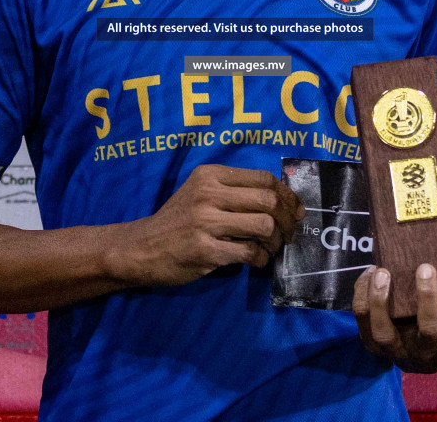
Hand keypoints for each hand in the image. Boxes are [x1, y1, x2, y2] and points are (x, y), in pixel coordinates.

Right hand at [107, 164, 304, 287]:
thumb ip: (234, 192)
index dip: (287, 195)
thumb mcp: (200, 193)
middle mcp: (208, 193)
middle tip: (289, 233)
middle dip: (287, 220)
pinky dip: (260, 259)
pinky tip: (256, 261)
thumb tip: (282, 201)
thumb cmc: (176, 221)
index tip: (295, 210)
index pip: (263, 178)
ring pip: (263, 225)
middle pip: (268, 200)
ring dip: (276, 241)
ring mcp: (205, 222)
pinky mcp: (205, 250)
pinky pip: (248, 253)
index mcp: (210, 175)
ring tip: (271, 248)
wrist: (141, 248)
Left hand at [353, 249, 436, 373]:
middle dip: (427, 298)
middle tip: (426, 268)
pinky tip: (371, 273)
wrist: (418, 346)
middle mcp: (428, 354)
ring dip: (381, 302)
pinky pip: (364, 323)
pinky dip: (363, 297)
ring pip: (384, 334)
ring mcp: (399, 352)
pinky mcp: (375, 346)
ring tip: (383, 273)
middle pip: (429, 331)